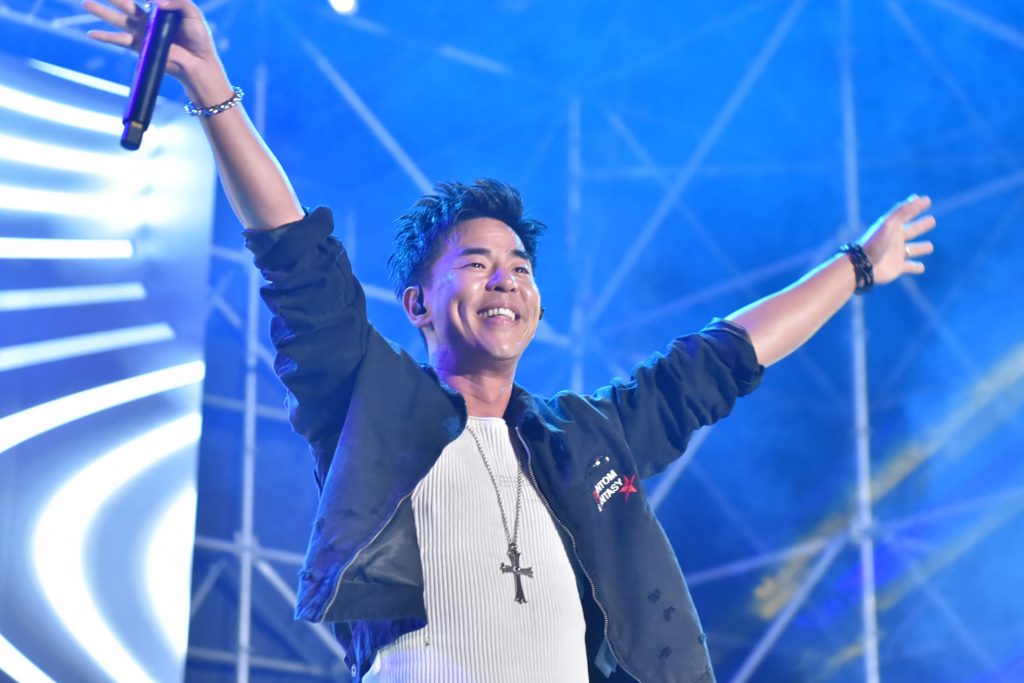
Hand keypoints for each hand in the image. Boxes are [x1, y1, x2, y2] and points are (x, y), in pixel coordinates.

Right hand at [82, 0, 218, 82]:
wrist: (199, 63)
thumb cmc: (199, 38)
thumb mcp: (192, 13)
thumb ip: (177, 1)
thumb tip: (154, 1)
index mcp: (161, 9)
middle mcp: (149, 20)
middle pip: (126, 4)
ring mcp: (143, 33)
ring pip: (118, 19)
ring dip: (102, 12)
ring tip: (86, 4)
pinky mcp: (141, 47)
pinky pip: (120, 40)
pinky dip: (105, 37)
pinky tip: (91, 34)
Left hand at [859, 195, 936, 285]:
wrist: (863, 265)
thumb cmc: (875, 242)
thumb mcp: (889, 224)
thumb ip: (903, 211)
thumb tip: (919, 198)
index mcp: (892, 228)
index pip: (906, 214)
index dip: (916, 207)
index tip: (927, 200)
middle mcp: (895, 240)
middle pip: (911, 231)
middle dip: (921, 226)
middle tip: (932, 220)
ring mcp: (896, 254)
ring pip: (912, 250)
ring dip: (920, 248)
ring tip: (930, 246)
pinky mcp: (897, 268)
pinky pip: (909, 267)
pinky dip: (916, 267)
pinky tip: (921, 268)